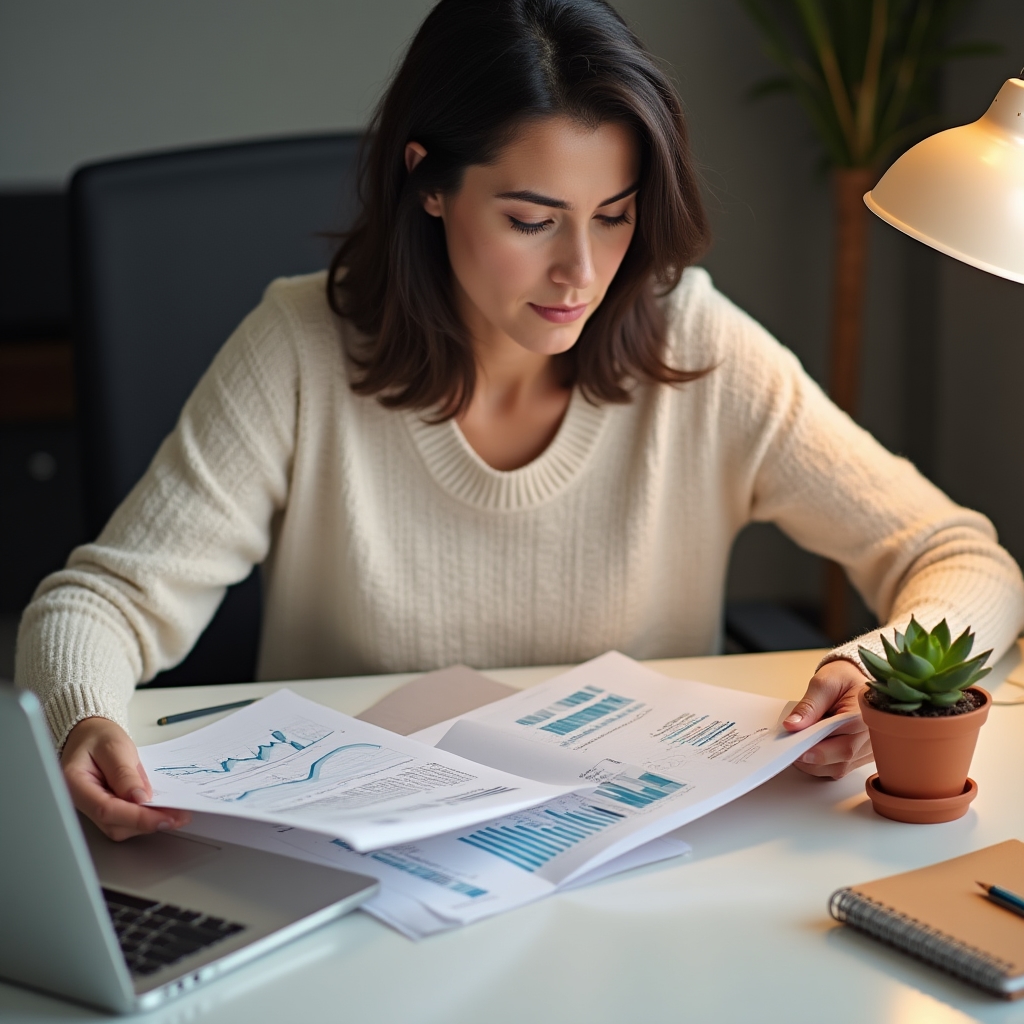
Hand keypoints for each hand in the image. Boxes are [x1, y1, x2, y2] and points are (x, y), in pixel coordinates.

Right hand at [61, 716, 190, 840]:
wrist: (90, 735)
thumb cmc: (98, 737)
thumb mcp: (114, 746)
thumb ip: (125, 773)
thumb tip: (140, 799)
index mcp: (75, 783)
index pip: (106, 809)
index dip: (137, 817)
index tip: (166, 818)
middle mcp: (80, 802)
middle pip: (113, 823)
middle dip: (148, 822)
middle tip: (179, 816)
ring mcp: (91, 808)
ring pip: (120, 827)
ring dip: (148, 823)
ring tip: (176, 813)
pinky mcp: (105, 809)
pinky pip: (123, 821)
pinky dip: (144, 818)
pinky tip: (162, 810)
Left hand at [782, 659, 871, 779]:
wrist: (855, 681)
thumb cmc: (842, 679)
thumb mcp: (823, 683)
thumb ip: (809, 705)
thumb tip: (792, 725)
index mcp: (867, 716)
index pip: (845, 740)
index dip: (819, 748)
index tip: (797, 746)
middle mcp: (873, 737)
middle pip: (843, 757)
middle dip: (812, 755)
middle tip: (790, 748)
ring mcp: (869, 749)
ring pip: (839, 767)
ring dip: (815, 762)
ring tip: (798, 745)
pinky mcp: (861, 757)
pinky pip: (839, 768)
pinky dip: (821, 764)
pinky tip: (810, 749)